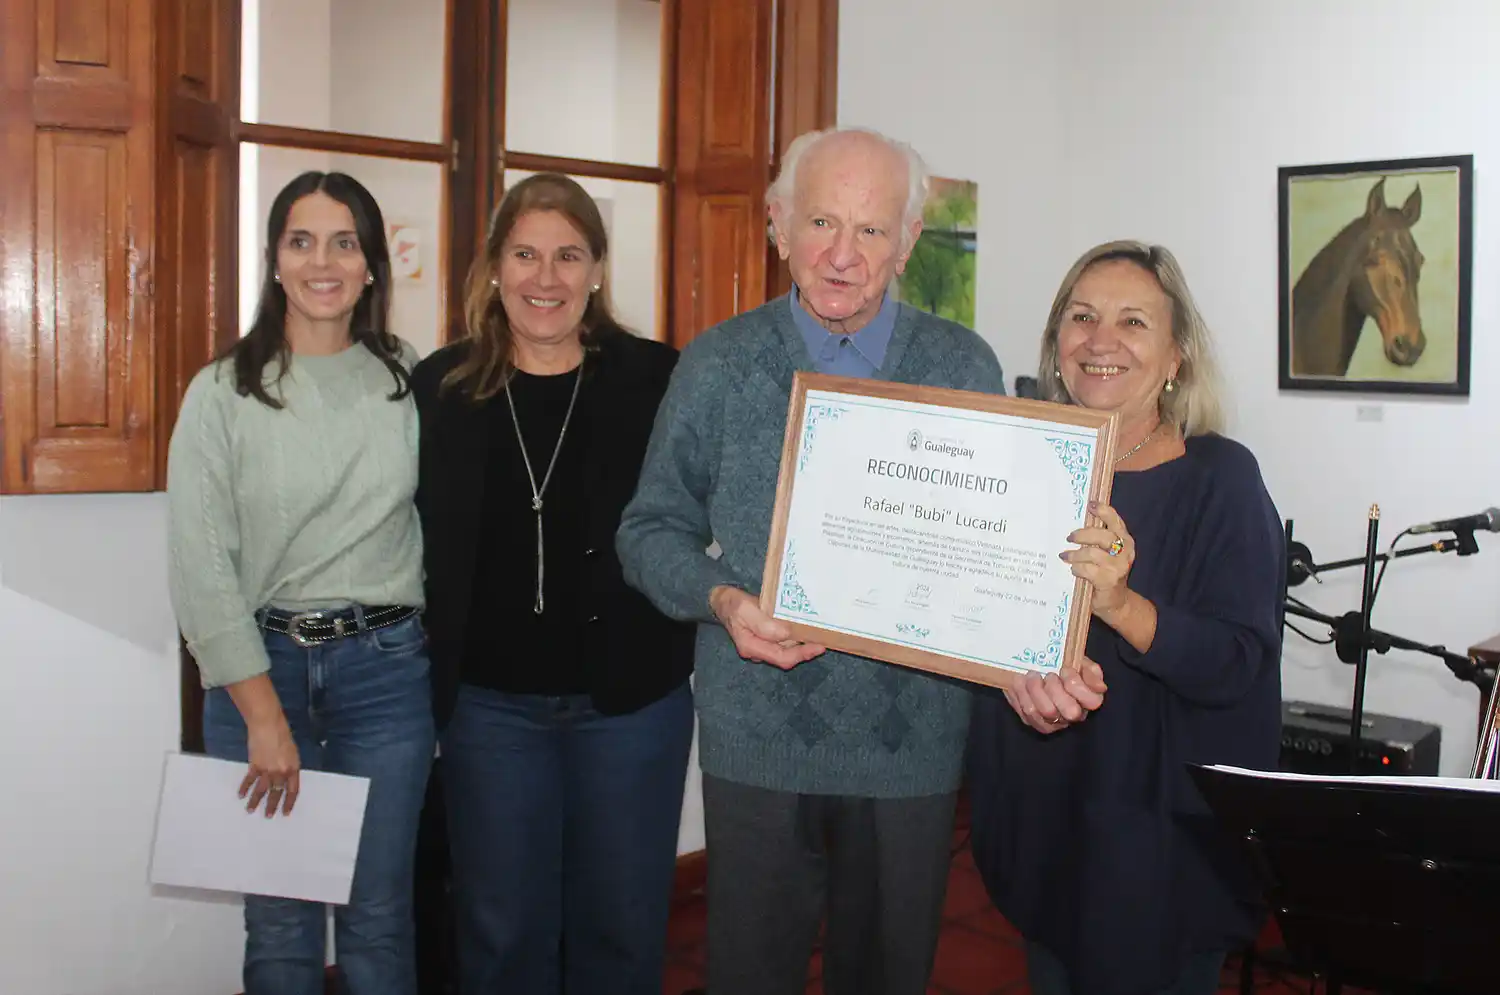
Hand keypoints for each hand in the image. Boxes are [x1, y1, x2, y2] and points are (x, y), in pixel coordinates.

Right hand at [241, 715, 300, 816]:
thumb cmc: (283, 735)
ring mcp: (267, 770)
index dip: (289, 802)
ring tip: (251, 811)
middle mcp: (281, 772)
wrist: (268, 725)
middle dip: (272, 806)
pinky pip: (249, 780)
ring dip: (256, 801)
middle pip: (277, 793)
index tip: (286, 812)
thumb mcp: (292, 752)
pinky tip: (241, 795)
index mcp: (293, 768)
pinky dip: (245, 788)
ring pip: (262, 790)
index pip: (293, 790)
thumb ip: (289, 766)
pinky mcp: (254, 766)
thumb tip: (284, 778)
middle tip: (268, 816)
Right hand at [710, 585, 825, 669]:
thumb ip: (764, 623)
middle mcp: (758, 651)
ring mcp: (762, 646)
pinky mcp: (766, 638)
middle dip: (806, 649)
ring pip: (787, 649)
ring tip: (819, 633)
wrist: (722, 601)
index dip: (802, 654)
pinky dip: (796, 637)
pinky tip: (805, 629)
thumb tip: (786, 634)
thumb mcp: (745, 609)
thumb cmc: (732, 604)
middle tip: (824, 639)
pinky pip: (785, 642)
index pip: (782, 658)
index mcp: (752, 647)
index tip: (819, 646)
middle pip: (787, 656)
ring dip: (802, 643)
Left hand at [1002, 656, 1107, 733]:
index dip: (1077, 685)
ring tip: (1032, 675)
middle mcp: (1074, 714)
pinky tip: (1020, 681)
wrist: (1030, 664)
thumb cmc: (1059, 664)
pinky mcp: (1034, 722)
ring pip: (1046, 712)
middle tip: (1048, 675)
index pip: (1093, 701)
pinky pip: (1028, 713)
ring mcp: (1054, 721)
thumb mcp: (1078, 661)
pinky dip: (1022, 694)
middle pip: (1071, 712)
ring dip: (1036, 689)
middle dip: (1057, 690)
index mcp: (1088, 698)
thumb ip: (1090, 670)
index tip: (1065, 670)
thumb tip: (1100, 687)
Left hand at [1062, 501, 1134, 617]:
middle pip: (1102, 535)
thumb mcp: (1104, 554)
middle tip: (1069, 537)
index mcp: (1125, 541)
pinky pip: (1088, 569)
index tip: (1090, 505)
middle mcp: (1125, 551)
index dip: (1104, 511)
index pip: (1115, 521)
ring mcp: (1118, 566)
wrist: (1115, 602)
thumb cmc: (1105, 574)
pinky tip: (1073, 571)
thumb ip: (1097, 541)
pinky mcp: (1109, 580)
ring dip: (1075, 555)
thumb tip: (1075, 525)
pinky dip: (1077, 569)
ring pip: (1092, 553)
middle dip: (1083, 534)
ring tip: (1066, 557)